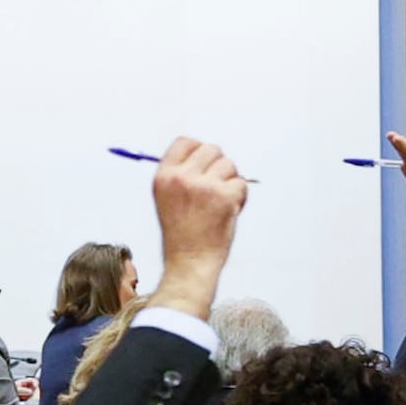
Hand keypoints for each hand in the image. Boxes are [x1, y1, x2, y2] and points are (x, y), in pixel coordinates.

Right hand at [145, 136, 248, 318]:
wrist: (190, 262)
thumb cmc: (182, 233)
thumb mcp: (167, 198)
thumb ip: (181, 174)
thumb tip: (205, 153)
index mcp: (164, 176)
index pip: (185, 141)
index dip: (199, 150)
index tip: (205, 165)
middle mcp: (182, 177)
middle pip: (211, 149)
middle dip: (219, 166)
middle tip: (215, 189)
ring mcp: (204, 186)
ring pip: (229, 165)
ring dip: (230, 182)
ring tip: (219, 204)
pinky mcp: (224, 197)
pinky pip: (241, 184)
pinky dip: (240, 197)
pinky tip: (228, 212)